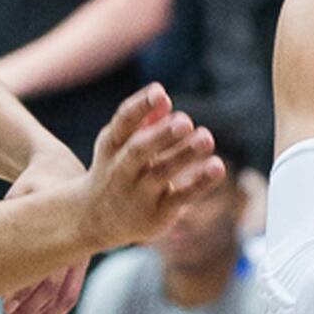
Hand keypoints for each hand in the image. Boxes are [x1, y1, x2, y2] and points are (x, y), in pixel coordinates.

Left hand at [0, 164, 89, 313]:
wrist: (61, 170)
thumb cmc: (35, 184)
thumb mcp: (18, 197)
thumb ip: (9, 223)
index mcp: (66, 230)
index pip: (48, 271)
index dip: (27, 293)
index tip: (5, 307)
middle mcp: (77, 247)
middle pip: (55, 290)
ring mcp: (79, 256)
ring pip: (63, 296)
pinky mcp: (77, 262)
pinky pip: (67, 291)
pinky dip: (47, 308)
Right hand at [76, 84, 224, 253]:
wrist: (97, 220)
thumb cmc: (118, 169)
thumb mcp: (121, 144)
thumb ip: (142, 122)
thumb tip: (164, 101)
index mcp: (112, 145)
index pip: (123, 122)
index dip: (140, 106)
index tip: (160, 92)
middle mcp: (120, 170)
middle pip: (138, 150)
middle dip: (161, 135)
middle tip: (185, 121)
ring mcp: (137, 194)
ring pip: (161, 173)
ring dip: (184, 155)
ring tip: (206, 138)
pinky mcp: (156, 214)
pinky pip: (179, 198)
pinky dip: (199, 182)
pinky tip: (217, 167)